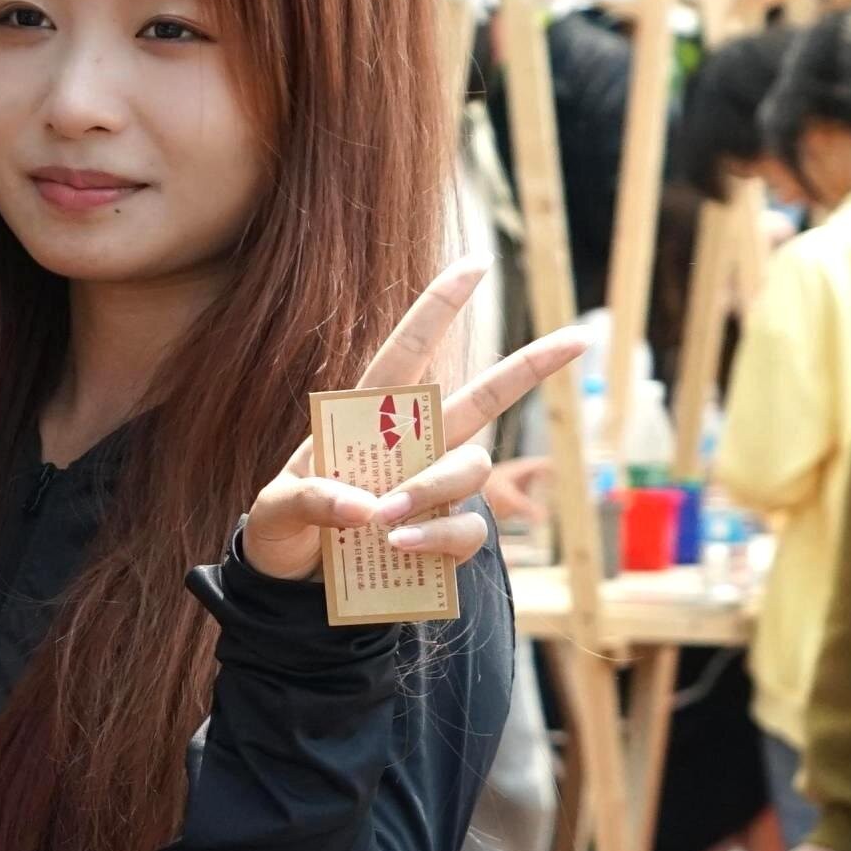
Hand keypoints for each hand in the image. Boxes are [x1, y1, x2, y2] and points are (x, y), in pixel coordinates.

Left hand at [238, 261, 589, 587]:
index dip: (441, 306)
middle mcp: (413, 447)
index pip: (409, 351)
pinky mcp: (444, 535)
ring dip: (431, 489)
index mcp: (367, 419)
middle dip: (530, 368)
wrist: (290, 586)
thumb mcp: (273, 510)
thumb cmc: (281, 531)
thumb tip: (368, 507)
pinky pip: (466, 529)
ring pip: (471, 467)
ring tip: (383, 521)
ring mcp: (434, 489)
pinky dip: (436, 536)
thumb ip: (310, 499)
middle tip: (576, 338)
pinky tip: (398, 546)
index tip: (478, 264)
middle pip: (483, 398)